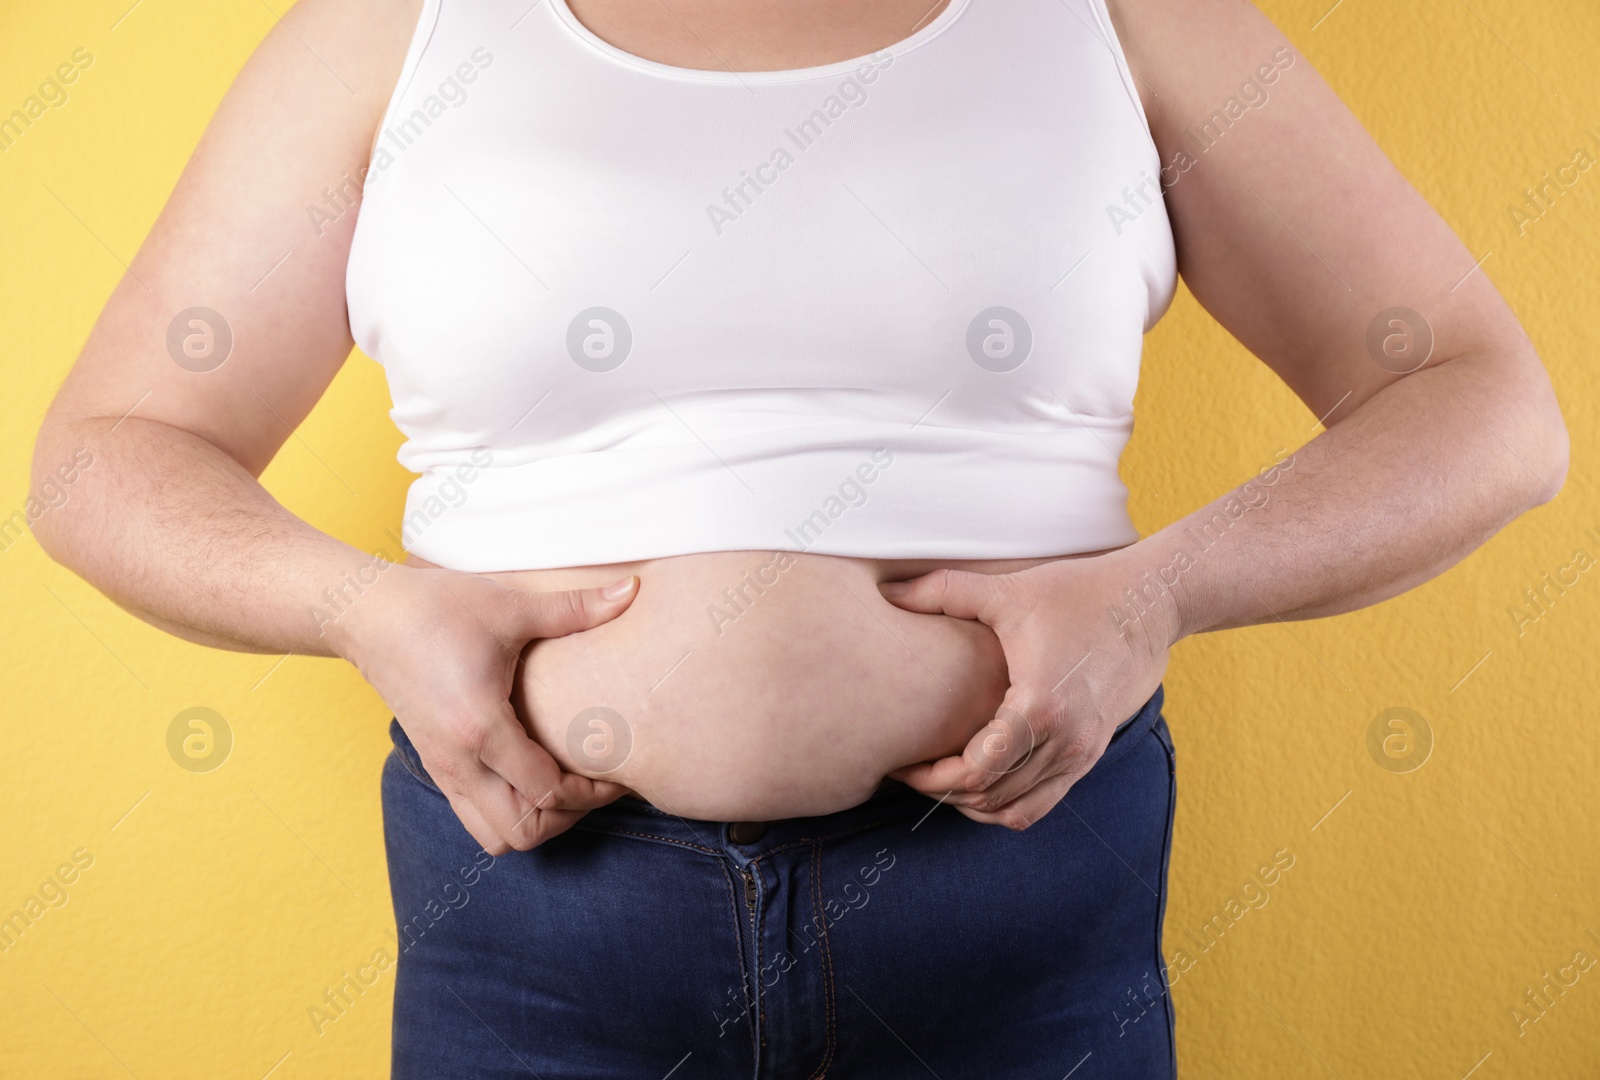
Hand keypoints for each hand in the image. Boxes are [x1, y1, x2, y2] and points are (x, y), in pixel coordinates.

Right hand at [330, 564, 638, 854]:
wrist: (366, 615)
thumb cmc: (436, 607)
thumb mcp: (510, 605)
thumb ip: (576, 607)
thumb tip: (633, 590)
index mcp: (480, 727)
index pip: (545, 792)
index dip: (590, 792)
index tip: (618, 771)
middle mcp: (459, 761)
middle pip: (522, 832)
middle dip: (568, 817)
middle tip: (596, 784)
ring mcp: (442, 768)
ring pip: (495, 837)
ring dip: (537, 822)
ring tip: (566, 786)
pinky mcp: (436, 765)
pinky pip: (476, 817)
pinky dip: (510, 813)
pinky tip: (533, 776)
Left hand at [878, 548, 1175, 829]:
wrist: (1149, 604)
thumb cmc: (1077, 593)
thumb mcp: (1006, 591)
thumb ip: (943, 592)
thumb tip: (888, 593)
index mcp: (1038, 707)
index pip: (974, 773)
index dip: (931, 778)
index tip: (903, 762)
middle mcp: (1064, 741)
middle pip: (989, 798)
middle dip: (943, 792)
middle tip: (910, 769)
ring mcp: (1081, 753)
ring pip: (1014, 810)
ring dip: (972, 803)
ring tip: (940, 776)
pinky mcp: (1090, 754)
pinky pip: (1040, 803)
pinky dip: (1004, 803)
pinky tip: (979, 778)